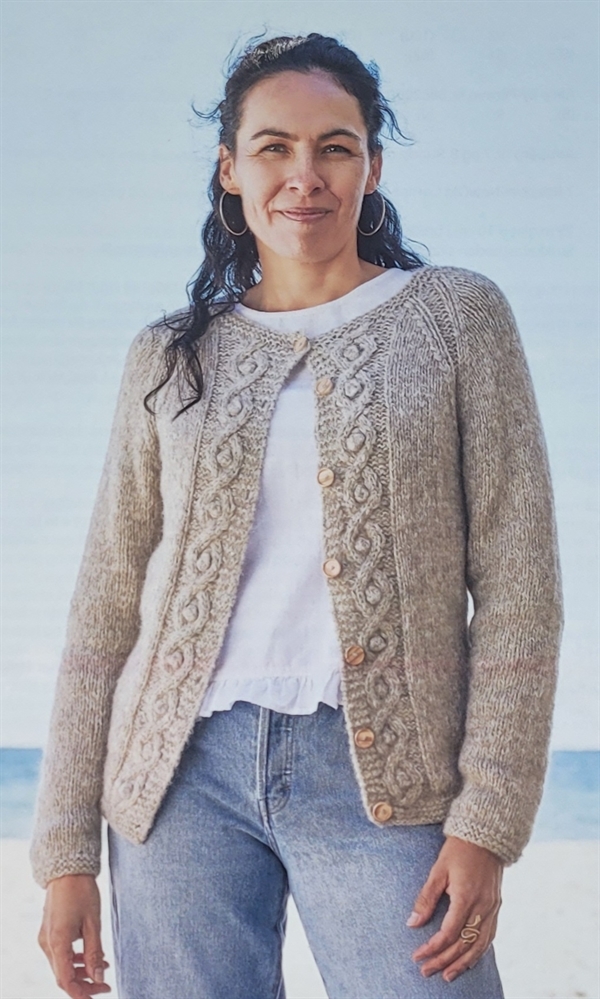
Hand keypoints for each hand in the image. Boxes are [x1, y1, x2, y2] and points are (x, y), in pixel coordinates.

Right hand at [38, 873, 110, 998]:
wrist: (67, 870)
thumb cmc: (82, 892)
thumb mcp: (93, 923)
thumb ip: (95, 952)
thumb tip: (98, 977)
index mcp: (57, 942)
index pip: (66, 981)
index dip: (83, 993)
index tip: (100, 993)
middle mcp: (47, 943)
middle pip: (62, 976)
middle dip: (84, 984)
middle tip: (105, 984)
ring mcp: (46, 938)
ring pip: (61, 966)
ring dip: (80, 972)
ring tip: (103, 967)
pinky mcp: (49, 932)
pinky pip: (60, 954)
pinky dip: (75, 960)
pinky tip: (91, 955)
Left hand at [407, 835, 502, 982]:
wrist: (486, 836)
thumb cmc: (458, 849)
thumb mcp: (438, 870)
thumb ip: (426, 898)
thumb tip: (413, 923)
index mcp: (466, 897)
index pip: (448, 934)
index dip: (432, 948)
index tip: (417, 956)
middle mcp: (483, 906)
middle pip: (463, 944)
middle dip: (444, 961)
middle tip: (426, 971)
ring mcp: (493, 908)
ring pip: (479, 945)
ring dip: (463, 963)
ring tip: (447, 975)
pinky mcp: (497, 906)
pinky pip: (489, 936)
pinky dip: (478, 952)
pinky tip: (468, 959)